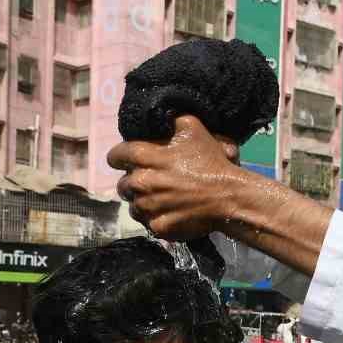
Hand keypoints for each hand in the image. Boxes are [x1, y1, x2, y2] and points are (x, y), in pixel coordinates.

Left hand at [108, 115, 244, 238]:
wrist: (228, 196)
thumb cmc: (210, 161)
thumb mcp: (193, 128)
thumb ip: (171, 120)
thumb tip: (161, 116)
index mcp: (144, 156)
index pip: (115, 156)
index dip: (120, 157)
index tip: (127, 161)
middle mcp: (140, 182)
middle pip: (123, 184)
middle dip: (134, 182)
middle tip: (151, 182)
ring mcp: (148, 207)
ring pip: (133, 205)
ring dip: (143, 202)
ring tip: (160, 199)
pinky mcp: (158, 227)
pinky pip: (147, 223)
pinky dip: (155, 219)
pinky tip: (168, 213)